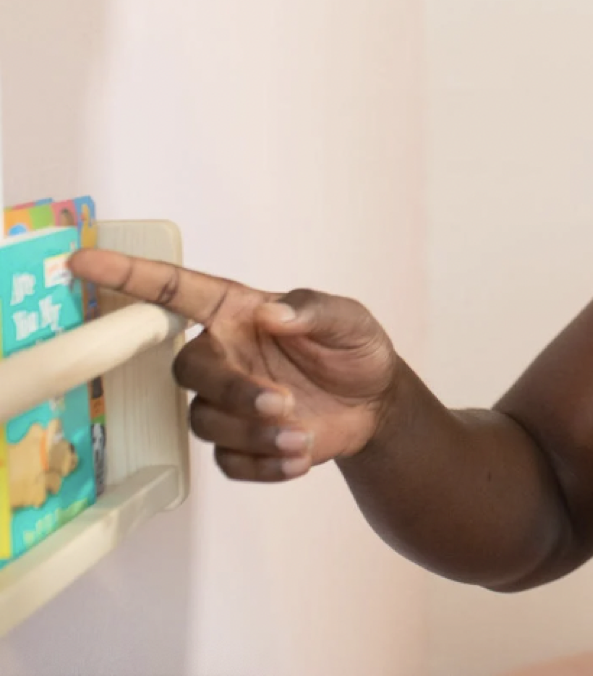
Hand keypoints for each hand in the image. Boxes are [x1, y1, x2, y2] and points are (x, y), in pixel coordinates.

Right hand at [69, 249, 398, 481]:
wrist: (375, 404)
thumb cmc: (354, 349)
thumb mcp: (348, 320)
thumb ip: (314, 311)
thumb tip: (271, 313)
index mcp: (237, 314)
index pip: (173, 291)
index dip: (128, 274)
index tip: (83, 260)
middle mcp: (222, 355)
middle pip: (189, 371)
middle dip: (232, 391)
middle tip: (282, 403)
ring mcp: (227, 402)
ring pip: (207, 421)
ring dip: (255, 432)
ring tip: (303, 434)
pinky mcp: (239, 444)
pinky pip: (229, 462)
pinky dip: (265, 465)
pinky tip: (301, 456)